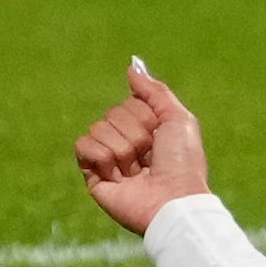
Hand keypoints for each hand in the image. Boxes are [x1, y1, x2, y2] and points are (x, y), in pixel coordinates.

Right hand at [75, 59, 211, 234]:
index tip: (161, 138)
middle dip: (135, 135)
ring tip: (136, 171)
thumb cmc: (182, 163)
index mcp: (147, 129)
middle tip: (149, 157)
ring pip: (98, 129)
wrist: (172, 200)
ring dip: (122, 149)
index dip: (145, 117)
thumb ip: (155, 91)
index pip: (129, 103)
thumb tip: (132, 65)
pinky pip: (83, 146)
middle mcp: (126, 142)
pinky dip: (102, 157)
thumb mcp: (178, 119)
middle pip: (113, 114)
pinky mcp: (93, 176)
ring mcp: (108, 159)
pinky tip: (118, 176)